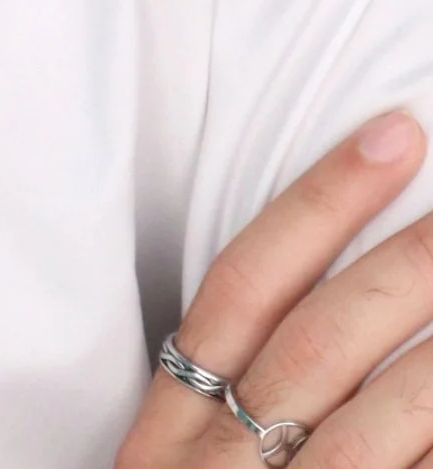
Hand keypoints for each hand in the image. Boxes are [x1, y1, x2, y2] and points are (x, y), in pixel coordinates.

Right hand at [120, 112, 432, 464]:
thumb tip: (326, 291)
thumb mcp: (174, 464)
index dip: (323, 202)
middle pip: (318, 344)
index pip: (243, 285)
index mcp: (169, 431)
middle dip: (404, 268)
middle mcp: (218, 465)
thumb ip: (227, 390)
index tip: (391, 137)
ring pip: (373, 428)